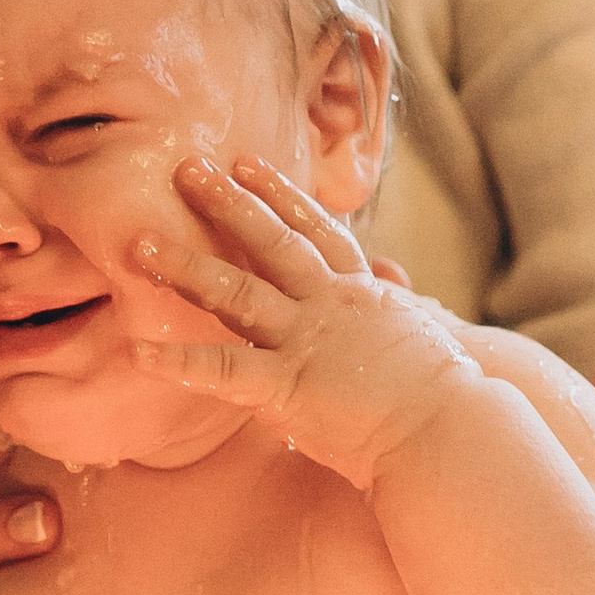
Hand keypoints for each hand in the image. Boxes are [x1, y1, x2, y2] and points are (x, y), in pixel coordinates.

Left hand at [132, 155, 477, 481]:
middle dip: (226, 203)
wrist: (454, 431)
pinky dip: (180, 361)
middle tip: (185, 167)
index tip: (249, 163)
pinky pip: (224, 369)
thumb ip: (405, 306)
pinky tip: (139, 352)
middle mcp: (331, 306)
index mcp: (364, 295)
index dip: (281, 196)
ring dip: (187, 265)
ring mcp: (307, 342)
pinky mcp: (289, 385)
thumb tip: (395, 278)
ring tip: (140, 243)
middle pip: (271, 243)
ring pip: (237, 293)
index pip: (318, 232)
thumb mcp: (431, 336)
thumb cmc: (453, 400)